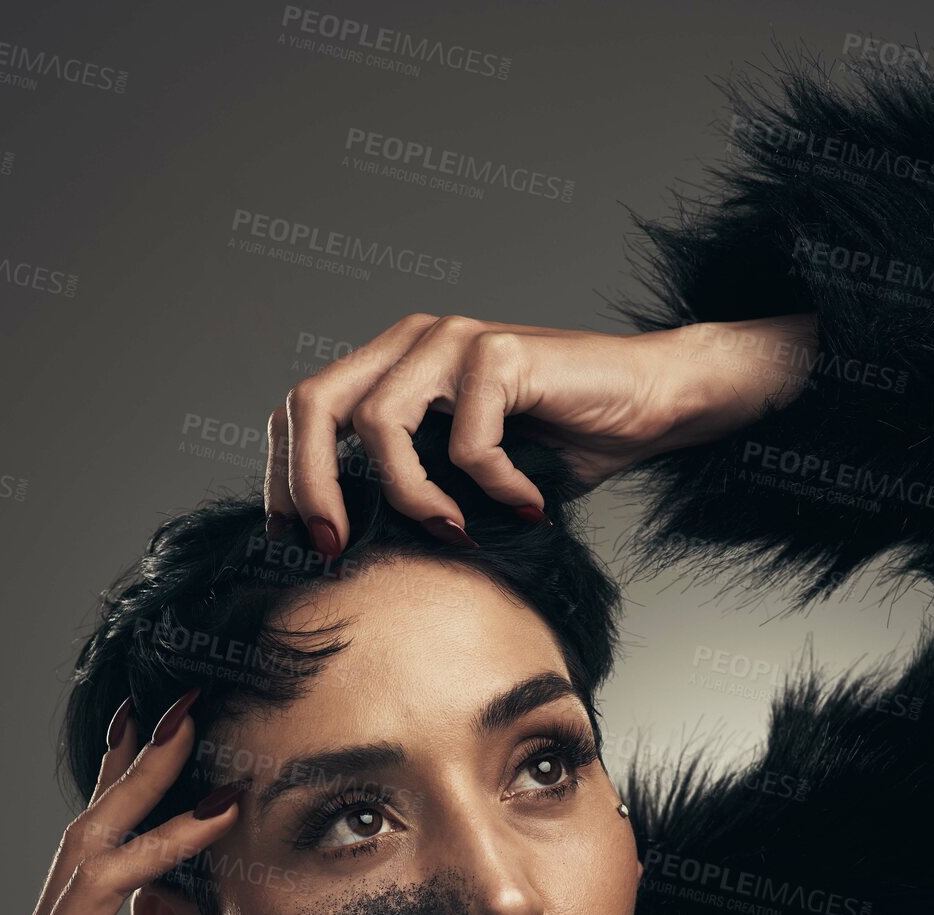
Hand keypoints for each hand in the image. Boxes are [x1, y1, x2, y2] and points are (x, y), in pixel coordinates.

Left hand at [264, 311, 817, 550]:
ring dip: (411, 497)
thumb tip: (342, 555)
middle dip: (310, 487)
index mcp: (390, 367)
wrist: (648, 406)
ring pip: (380, 424)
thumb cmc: (559, 448)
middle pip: (314, 403)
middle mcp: (411, 343)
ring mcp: (452, 341)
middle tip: (334, 549)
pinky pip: (468, 441)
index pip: (301, 410)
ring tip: (453, 532)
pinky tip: (526, 505)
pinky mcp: (500, 351)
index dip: (285, 477)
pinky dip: (492, 489)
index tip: (298, 543)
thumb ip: (407, 493)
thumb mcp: (463, 481)